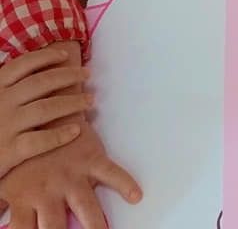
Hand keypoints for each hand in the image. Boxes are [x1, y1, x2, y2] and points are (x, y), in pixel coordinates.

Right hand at [0, 48, 90, 177]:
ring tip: (89, 100)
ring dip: (72, 102)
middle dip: (68, 76)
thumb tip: (22, 64)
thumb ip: (5, 85)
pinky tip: (76, 131)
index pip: (23, 65)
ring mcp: (5, 126)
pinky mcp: (8, 151)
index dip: (46, 57)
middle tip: (87, 74)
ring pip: (46, 108)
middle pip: (41, 83)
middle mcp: (0, 103)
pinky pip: (40, 141)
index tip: (65, 55)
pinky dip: (59, 135)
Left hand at [0, 119, 140, 228]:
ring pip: (86, 207)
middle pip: (54, 227)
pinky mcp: (91, 159)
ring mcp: (72, 175)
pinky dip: (126, 184)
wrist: (44, 109)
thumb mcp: (4, 177)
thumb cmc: (24, 144)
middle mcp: (48, 190)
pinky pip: (113, 173)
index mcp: (23, 197)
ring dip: (95, 225)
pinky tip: (136, 196)